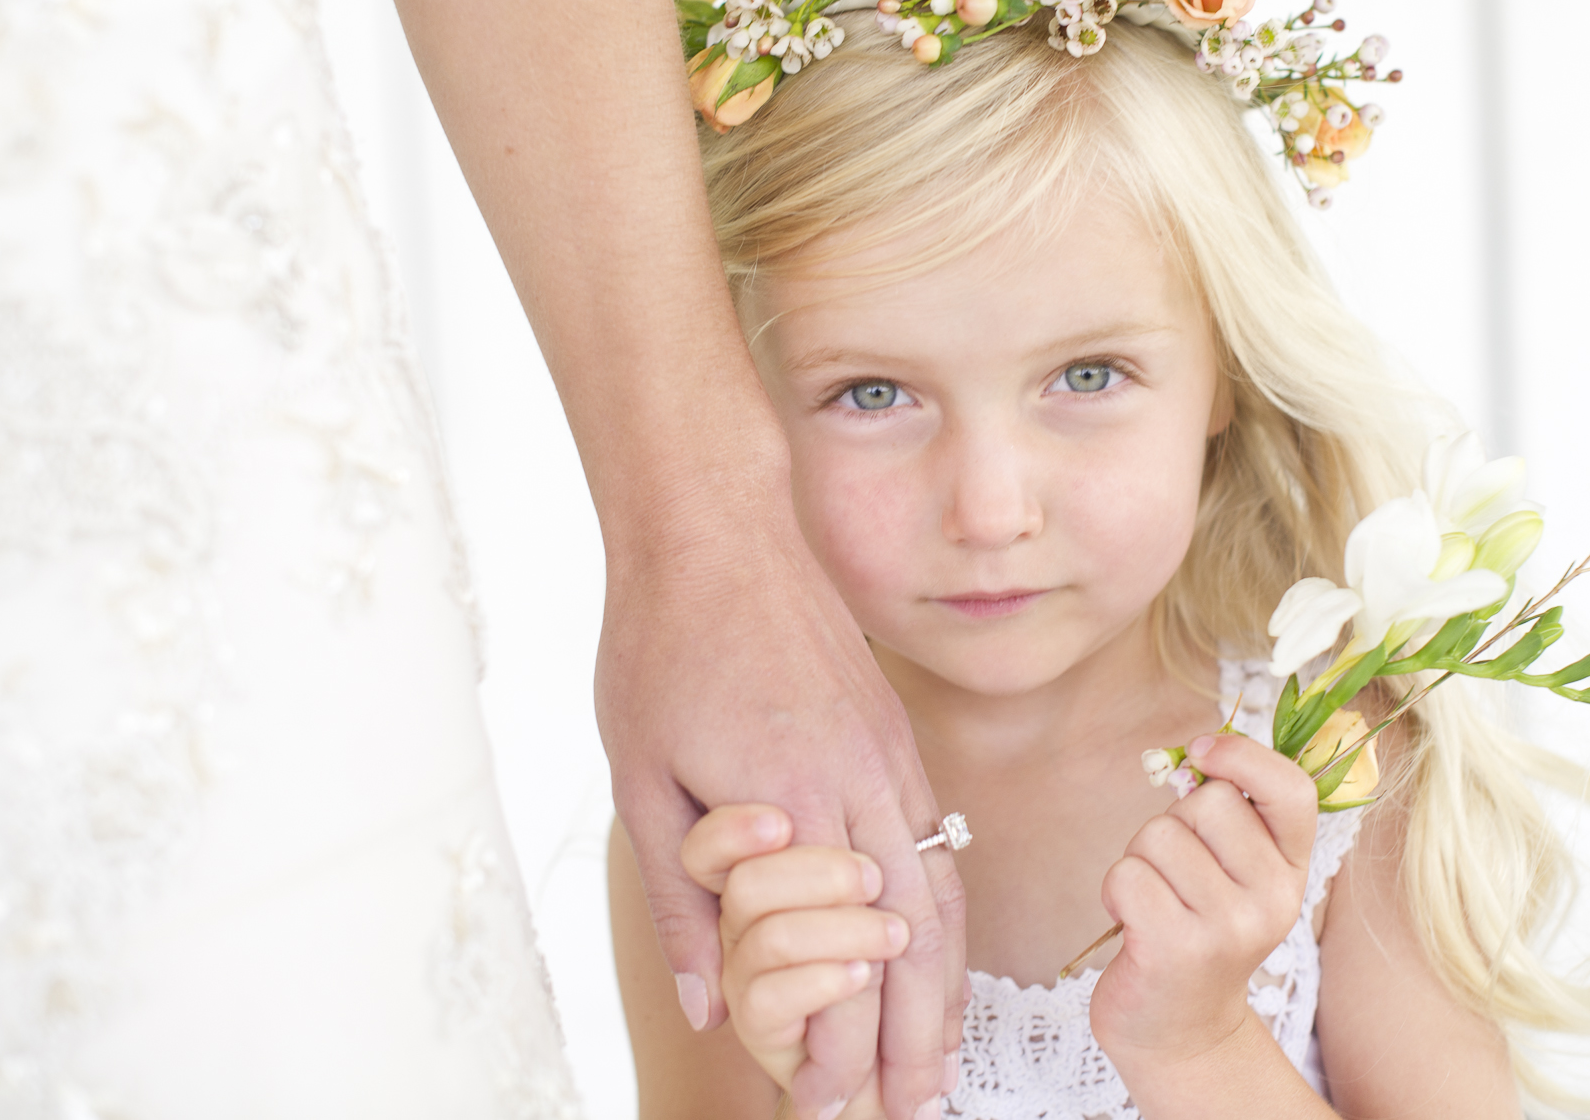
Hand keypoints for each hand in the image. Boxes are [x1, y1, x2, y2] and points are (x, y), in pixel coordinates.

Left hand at [597, 488, 966, 1119]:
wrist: (717, 527)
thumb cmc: (664, 643)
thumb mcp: (643, 777)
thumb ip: (682, 896)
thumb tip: (707, 1001)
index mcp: (793, 806)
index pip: (832, 960)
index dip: (832, 1045)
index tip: (820, 1102)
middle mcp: (862, 788)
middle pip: (912, 944)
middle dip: (912, 1037)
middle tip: (910, 1107)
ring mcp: (890, 759)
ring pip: (941, 897)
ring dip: (945, 987)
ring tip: (939, 1057)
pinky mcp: (894, 736)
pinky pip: (937, 847)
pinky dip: (946, 918)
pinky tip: (935, 954)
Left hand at [1090, 731, 1318, 1067]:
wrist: (1181, 1030)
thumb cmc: (1197, 931)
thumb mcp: (1234, 875)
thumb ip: (1228, 815)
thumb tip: (1193, 756)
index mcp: (1292, 870)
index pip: (1291, 790)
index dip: (1245, 754)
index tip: (1202, 750)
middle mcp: (1272, 899)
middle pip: (1208, 802)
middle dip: (1174, 822)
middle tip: (1177, 873)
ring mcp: (1227, 927)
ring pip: (1159, 835)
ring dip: (1140, 859)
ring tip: (1156, 902)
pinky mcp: (1175, 948)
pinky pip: (1127, 874)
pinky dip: (1117, 889)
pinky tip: (1133, 922)